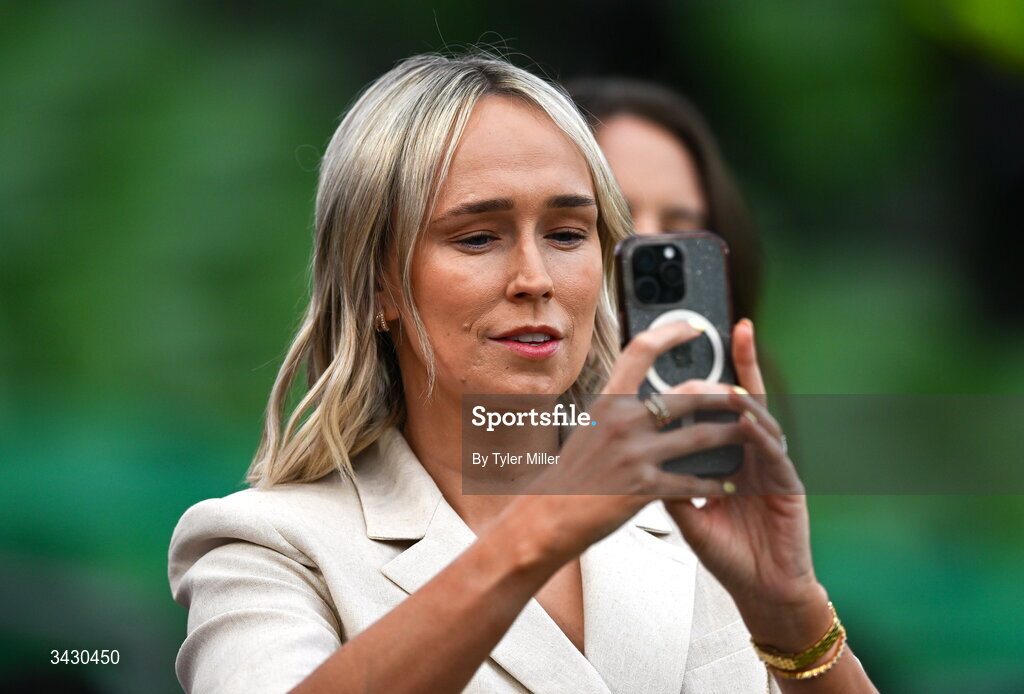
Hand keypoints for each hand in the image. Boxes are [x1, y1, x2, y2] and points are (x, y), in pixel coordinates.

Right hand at [519, 320, 750, 563]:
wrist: (549, 514)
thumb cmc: (571, 471)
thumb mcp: (590, 426)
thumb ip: (617, 407)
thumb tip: (641, 389)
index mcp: (607, 401)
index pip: (641, 350)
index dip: (671, 332)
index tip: (695, 328)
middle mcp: (622, 422)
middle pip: (688, 394)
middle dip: (724, 396)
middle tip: (743, 397)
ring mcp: (634, 454)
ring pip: (700, 437)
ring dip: (732, 436)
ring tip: (751, 436)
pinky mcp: (643, 488)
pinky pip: (691, 482)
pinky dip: (714, 483)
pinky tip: (728, 484)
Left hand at [662, 318, 828, 648]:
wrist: (760, 590)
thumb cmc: (729, 552)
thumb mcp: (688, 512)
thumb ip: (670, 481)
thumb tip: (637, 454)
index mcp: (733, 455)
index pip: (724, 407)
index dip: (719, 371)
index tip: (704, 338)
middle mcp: (755, 454)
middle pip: (749, 401)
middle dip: (743, 365)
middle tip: (732, 336)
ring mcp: (774, 467)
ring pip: (763, 421)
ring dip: (744, 402)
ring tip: (725, 386)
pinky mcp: (789, 487)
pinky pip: (774, 455)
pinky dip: (760, 437)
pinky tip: (748, 423)